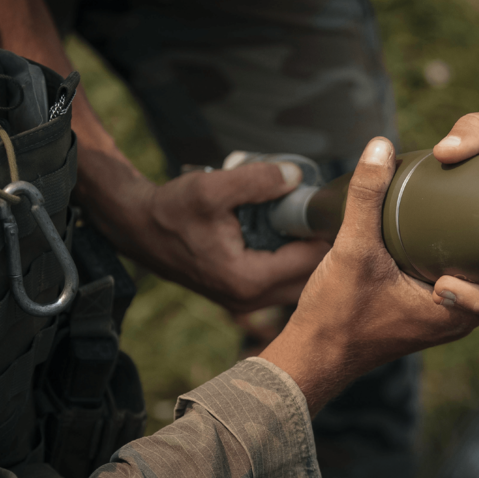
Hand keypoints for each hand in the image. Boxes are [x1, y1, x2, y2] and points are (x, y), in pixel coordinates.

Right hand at [84, 158, 329, 311]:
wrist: (138, 228)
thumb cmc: (171, 209)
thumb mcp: (212, 188)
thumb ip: (257, 181)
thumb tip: (298, 176)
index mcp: (247, 279)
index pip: (310, 261)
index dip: (329, 233)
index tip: (340, 209)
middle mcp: (250, 299)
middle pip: (311, 278)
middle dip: (326, 248)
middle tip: (334, 214)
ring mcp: (246, 301)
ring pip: (298, 283)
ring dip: (311, 256)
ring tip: (318, 222)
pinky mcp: (242, 294)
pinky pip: (282, 282)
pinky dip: (294, 262)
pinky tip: (297, 235)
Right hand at [259, 138, 478, 411]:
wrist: (311, 356)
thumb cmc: (335, 315)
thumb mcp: (352, 250)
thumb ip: (367, 199)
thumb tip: (380, 147)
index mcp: (458, 311)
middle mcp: (460, 319)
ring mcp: (444, 319)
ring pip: (472, 273)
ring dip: (472, 242)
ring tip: (474, 199)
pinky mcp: (427, 315)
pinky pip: (454, 278)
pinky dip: (453, 255)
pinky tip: (446, 227)